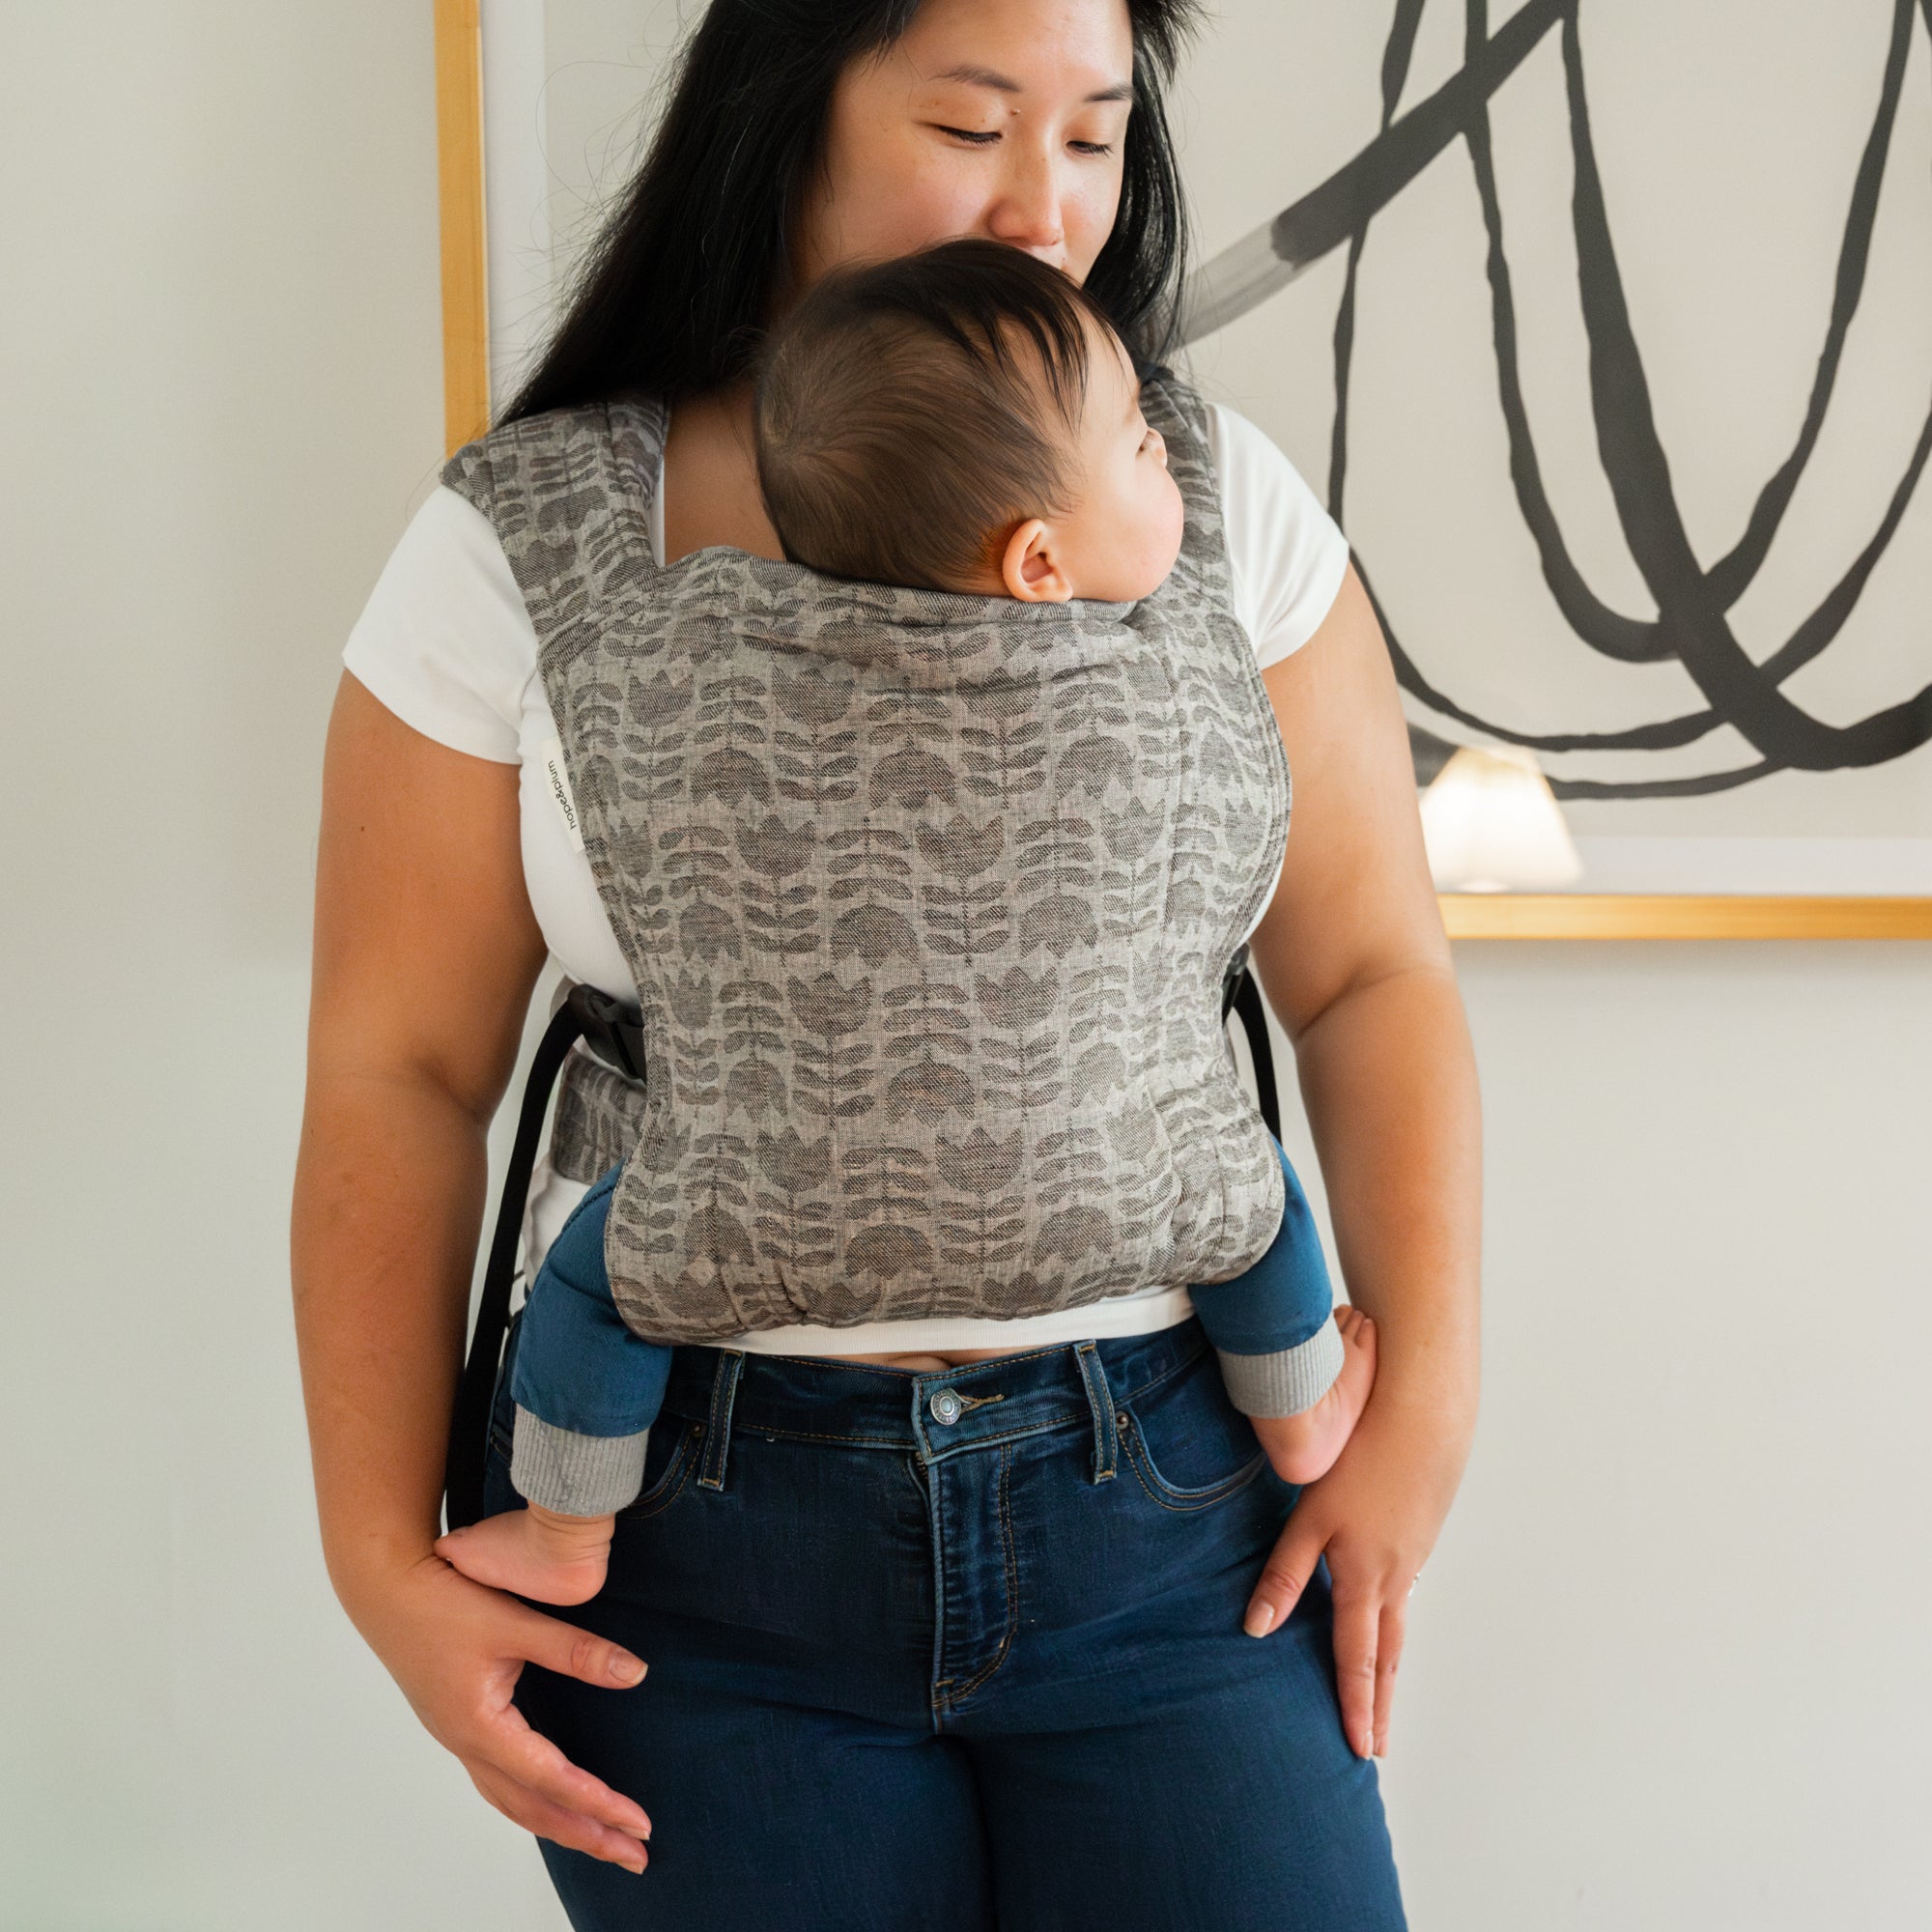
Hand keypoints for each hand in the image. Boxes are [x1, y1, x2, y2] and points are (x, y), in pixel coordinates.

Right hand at [347, 1549, 653, 1872]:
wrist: (385, 1587)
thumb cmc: (444, 1601)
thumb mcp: (514, 1622)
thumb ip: (575, 1650)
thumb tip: (635, 1674)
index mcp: (480, 1727)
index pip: (551, 1781)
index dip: (599, 1805)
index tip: (639, 1824)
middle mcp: (467, 1744)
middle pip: (534, 1810)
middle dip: (588, 1835)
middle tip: (636, 1856)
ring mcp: (460, 1739)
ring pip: (514, 1803)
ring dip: (562, 1826)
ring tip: (604, 1842)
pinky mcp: (459, 1726)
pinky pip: (499, 1784)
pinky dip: (533, 1805)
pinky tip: (552, 1804)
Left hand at [1242, 1387, 1468, 1760]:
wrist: (1425, 1420)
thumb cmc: (1362, 1462)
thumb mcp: (1312, 1518)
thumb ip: (1284, 1573)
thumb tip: (1255, 1628)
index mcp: (1365, 1579)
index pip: (1357, 1659)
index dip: (1355, 1705)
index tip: (1358, 1748)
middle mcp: (1395, 1579)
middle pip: (1387, 1656)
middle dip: (1380, 1704)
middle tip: (1377, 1747)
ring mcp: (1411, 1558)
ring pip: (1398, 1627)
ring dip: (1390, 1669)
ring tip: (1383, 1700)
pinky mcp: (1417, 1536)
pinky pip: (1404, 1595)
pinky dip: (1395, 1625)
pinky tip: (1385, 1622)